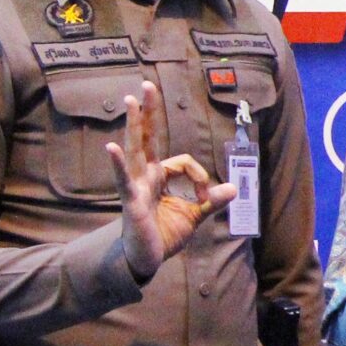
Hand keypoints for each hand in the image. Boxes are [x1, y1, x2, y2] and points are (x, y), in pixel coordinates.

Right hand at [108, 83, 234, 280]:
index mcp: (160, 176)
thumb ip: (212, 201)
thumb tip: (234, 188)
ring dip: (134, 126)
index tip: (206, 197)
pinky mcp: (131, 201)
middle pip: (147, 138)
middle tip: (145, 86)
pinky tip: (111, 147)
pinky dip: (118, 164)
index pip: (182, 161)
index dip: (199, 176)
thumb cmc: (164, 233)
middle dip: (147, 113)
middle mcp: (145, 176)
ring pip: (135, 150)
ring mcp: (135, 186)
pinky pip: (124, 179)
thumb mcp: (194, 215)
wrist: (147, 259)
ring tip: (130, 101)